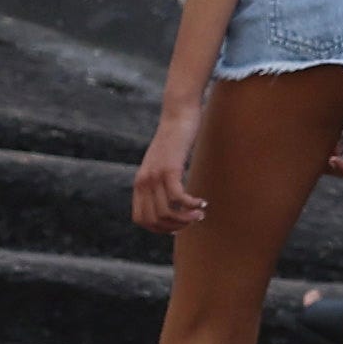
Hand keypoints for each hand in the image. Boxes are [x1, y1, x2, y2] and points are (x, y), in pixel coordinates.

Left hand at [130, 100, 207, 231]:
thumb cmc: (176, 138)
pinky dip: (191, 205)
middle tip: (194, 220)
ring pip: (165, 212)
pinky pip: (177, 197)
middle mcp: (143, 182)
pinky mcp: (170, 168)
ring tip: (201, 214)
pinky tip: (202, 202)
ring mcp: (155, 176)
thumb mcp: (164, 162)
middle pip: (153, 220)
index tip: (178, 226)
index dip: (159, 229)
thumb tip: (172, 197)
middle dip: (175, 226)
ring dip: (185, 219)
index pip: (141, 220)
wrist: (178, 114)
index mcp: (140, 183)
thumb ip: (162, 179)